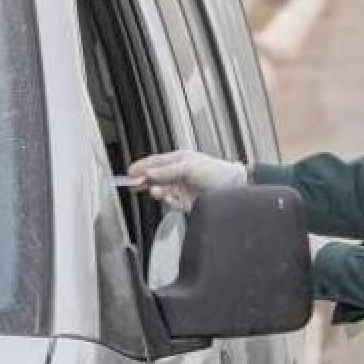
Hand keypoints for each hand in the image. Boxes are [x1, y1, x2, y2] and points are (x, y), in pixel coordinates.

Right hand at [128, 150, 247, 211]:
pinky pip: (171, 203)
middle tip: (135, 186)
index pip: (155, 163)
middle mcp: (178, 174)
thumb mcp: (188, 166)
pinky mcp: (186, 203)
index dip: (141, 167)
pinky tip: (168, 198)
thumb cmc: (215, 171)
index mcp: (179, 160)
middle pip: (155, 178)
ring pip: (161, 191)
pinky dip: (168, 201)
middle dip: (145, 181)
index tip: (129, 173)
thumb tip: (149, 174)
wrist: (234, 187)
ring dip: (157, 191)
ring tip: (156, 191)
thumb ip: (167, 170)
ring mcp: (182, 188)